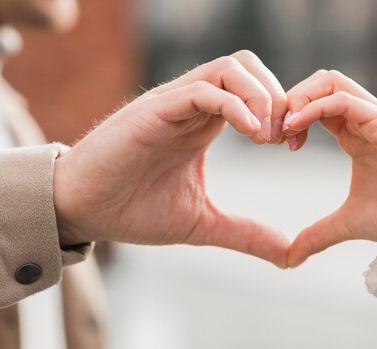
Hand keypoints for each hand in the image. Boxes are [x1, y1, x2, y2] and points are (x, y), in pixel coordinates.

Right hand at [53, 51, 288, 267]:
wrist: (82, 212)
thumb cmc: (134, 210)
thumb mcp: (202, 224)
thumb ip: (245, 233)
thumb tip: (287, 254)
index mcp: (206, 124)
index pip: (256, 91)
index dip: (284, 112)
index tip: (294, 146)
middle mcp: (192, 106)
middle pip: (248, 66)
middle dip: (278, 97)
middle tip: (287, 138)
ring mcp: (174, 104)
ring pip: (229, 68)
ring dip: (260, 96)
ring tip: (267, 137)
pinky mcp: (155, 110)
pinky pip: (203, 89)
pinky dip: (235, 105)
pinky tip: (251, 135)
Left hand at [285, 70, 376, 266]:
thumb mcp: (344, 224)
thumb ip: (316, 235)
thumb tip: (289, 258)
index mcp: (355, 133)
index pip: (316, 103)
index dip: (292, 115)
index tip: (277, 142)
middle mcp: (364, 119)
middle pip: (320, 81)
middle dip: (291, 99)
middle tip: (274, 130)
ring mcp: (375, 116)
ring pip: (330, 80)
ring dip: (300, 97)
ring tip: (284, 127)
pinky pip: (343, 99)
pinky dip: (314, 107)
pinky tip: (297, 128)